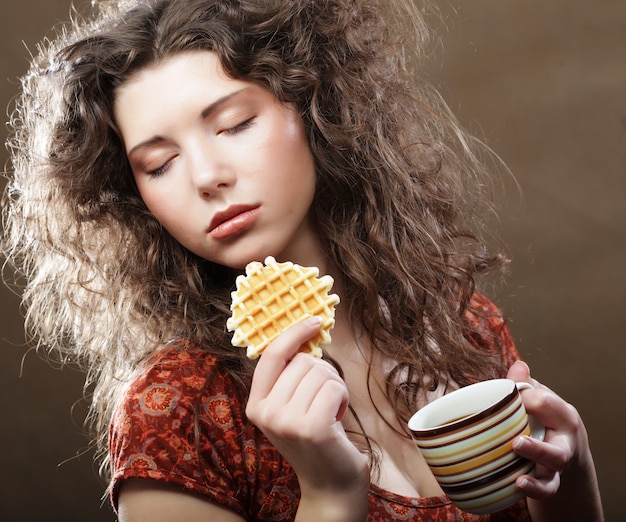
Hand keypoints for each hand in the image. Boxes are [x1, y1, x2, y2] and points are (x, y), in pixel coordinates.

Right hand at [246, 317, 368, 520]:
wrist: (331, 484)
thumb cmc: (317, 437)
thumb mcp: (292, 406)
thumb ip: (291, 377)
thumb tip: (306, 329)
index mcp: (256, 404)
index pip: (272, 355)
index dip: (294, 333)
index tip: (315, 320)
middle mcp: (265, 412)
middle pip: (303, 361)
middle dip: (324, 374)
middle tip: (325, 401)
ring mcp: (286, 421)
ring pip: (320, 372)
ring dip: (334, 387)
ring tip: (329, 412)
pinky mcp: (310, 428)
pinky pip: (333, 387)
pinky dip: (342, 398)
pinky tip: (337, 419)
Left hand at [507, 361, 602, 520]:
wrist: (565, 455)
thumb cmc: (544, 420)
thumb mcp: (540, 401)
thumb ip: (526, 385)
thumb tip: (518, 365)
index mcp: (561, 413)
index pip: (544, 401)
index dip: (521, 398)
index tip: (506, 398)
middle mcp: (565, 439)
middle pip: (557, 436)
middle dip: (537, 437)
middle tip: (515, 439)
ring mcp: (559, 462)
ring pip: (554, 462)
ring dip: (536, 456)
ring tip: (517, 451)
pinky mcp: (551, 481)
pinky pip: (546, 488)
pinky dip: (533, 488)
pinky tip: (518, 484)